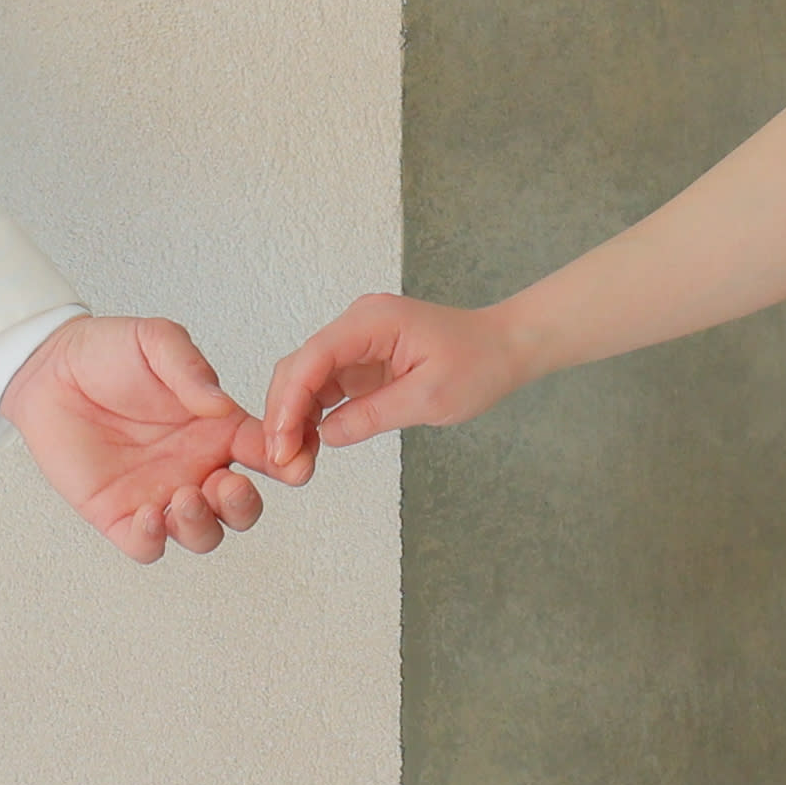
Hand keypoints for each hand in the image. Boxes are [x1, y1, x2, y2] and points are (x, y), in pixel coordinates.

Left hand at [0, 314, 274, 561]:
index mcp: (216, 429)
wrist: (47, 369)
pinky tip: (148, 514)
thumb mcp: (154, 341)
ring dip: (203, 526)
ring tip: (183, 496)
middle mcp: (195, 467)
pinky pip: (147, 546)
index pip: (269, 453)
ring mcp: (159, 494)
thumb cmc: (106, 351)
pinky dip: (155, 541)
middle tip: (226, 485)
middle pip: (241, 509)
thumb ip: (189, 367)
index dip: (291, 463)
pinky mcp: (117, 514)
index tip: (294, 464)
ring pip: (202, 535)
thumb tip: (219, 404)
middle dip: (244, 507)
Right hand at [255, 293, 529, 472]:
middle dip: (285, 414)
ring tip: (294, 462)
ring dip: (294, 418)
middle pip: (300, 366)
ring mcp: (357, 341)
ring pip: (306, 378)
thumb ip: (373, 415)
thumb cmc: (477, 365)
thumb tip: (324, 435)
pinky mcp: (361, 360)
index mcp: (373, 321)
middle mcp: (357, 324)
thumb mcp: (429, 398)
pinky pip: (325, 386)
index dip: (290, 401)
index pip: (313, 357)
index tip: (281, 443)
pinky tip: (308, 445)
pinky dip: (312, 416)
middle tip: (283, 463)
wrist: (504, 348)